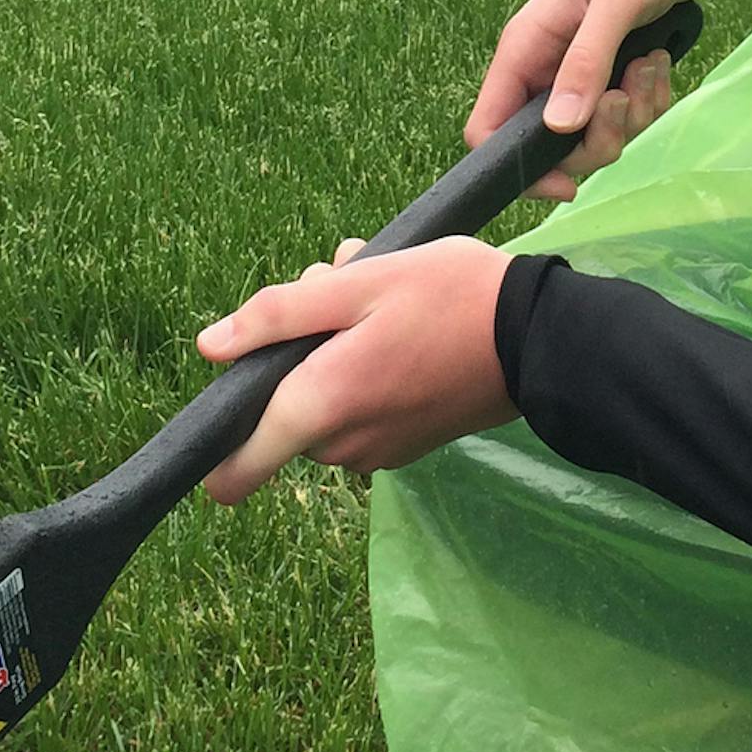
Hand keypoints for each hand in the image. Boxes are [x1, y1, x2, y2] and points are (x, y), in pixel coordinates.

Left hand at [194, 234, 515, 501]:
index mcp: (319, 406)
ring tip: (380, 297)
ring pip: (324, 405)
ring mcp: (378, 452)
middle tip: (342, 289)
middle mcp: (342, 446)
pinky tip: (401, 326)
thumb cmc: (448, 298)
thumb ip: (277, 316)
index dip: (216, 439)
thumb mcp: (359, 284)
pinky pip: (360, 413)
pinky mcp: (407, 446)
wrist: (541, 337)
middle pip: (283, 408)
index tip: (227, 395)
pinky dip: (365, 372)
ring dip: (334, 354)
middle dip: (299, 350)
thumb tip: (210, 347)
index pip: (236, 468)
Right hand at [466, 0, 743, 200]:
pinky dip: (650, 98)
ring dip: (633, 113)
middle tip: (627, 98)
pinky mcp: (618, 72)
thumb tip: (558, 130)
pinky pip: (629, 116)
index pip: (488, 129)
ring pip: (595, 134)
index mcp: (526, 46)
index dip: (519, 167)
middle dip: (598, 137)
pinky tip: (660, 62)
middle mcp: (547, 66)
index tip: (568, 181)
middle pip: (552, 147)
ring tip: (649, 65)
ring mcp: (583, 71)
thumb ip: (586, 61)